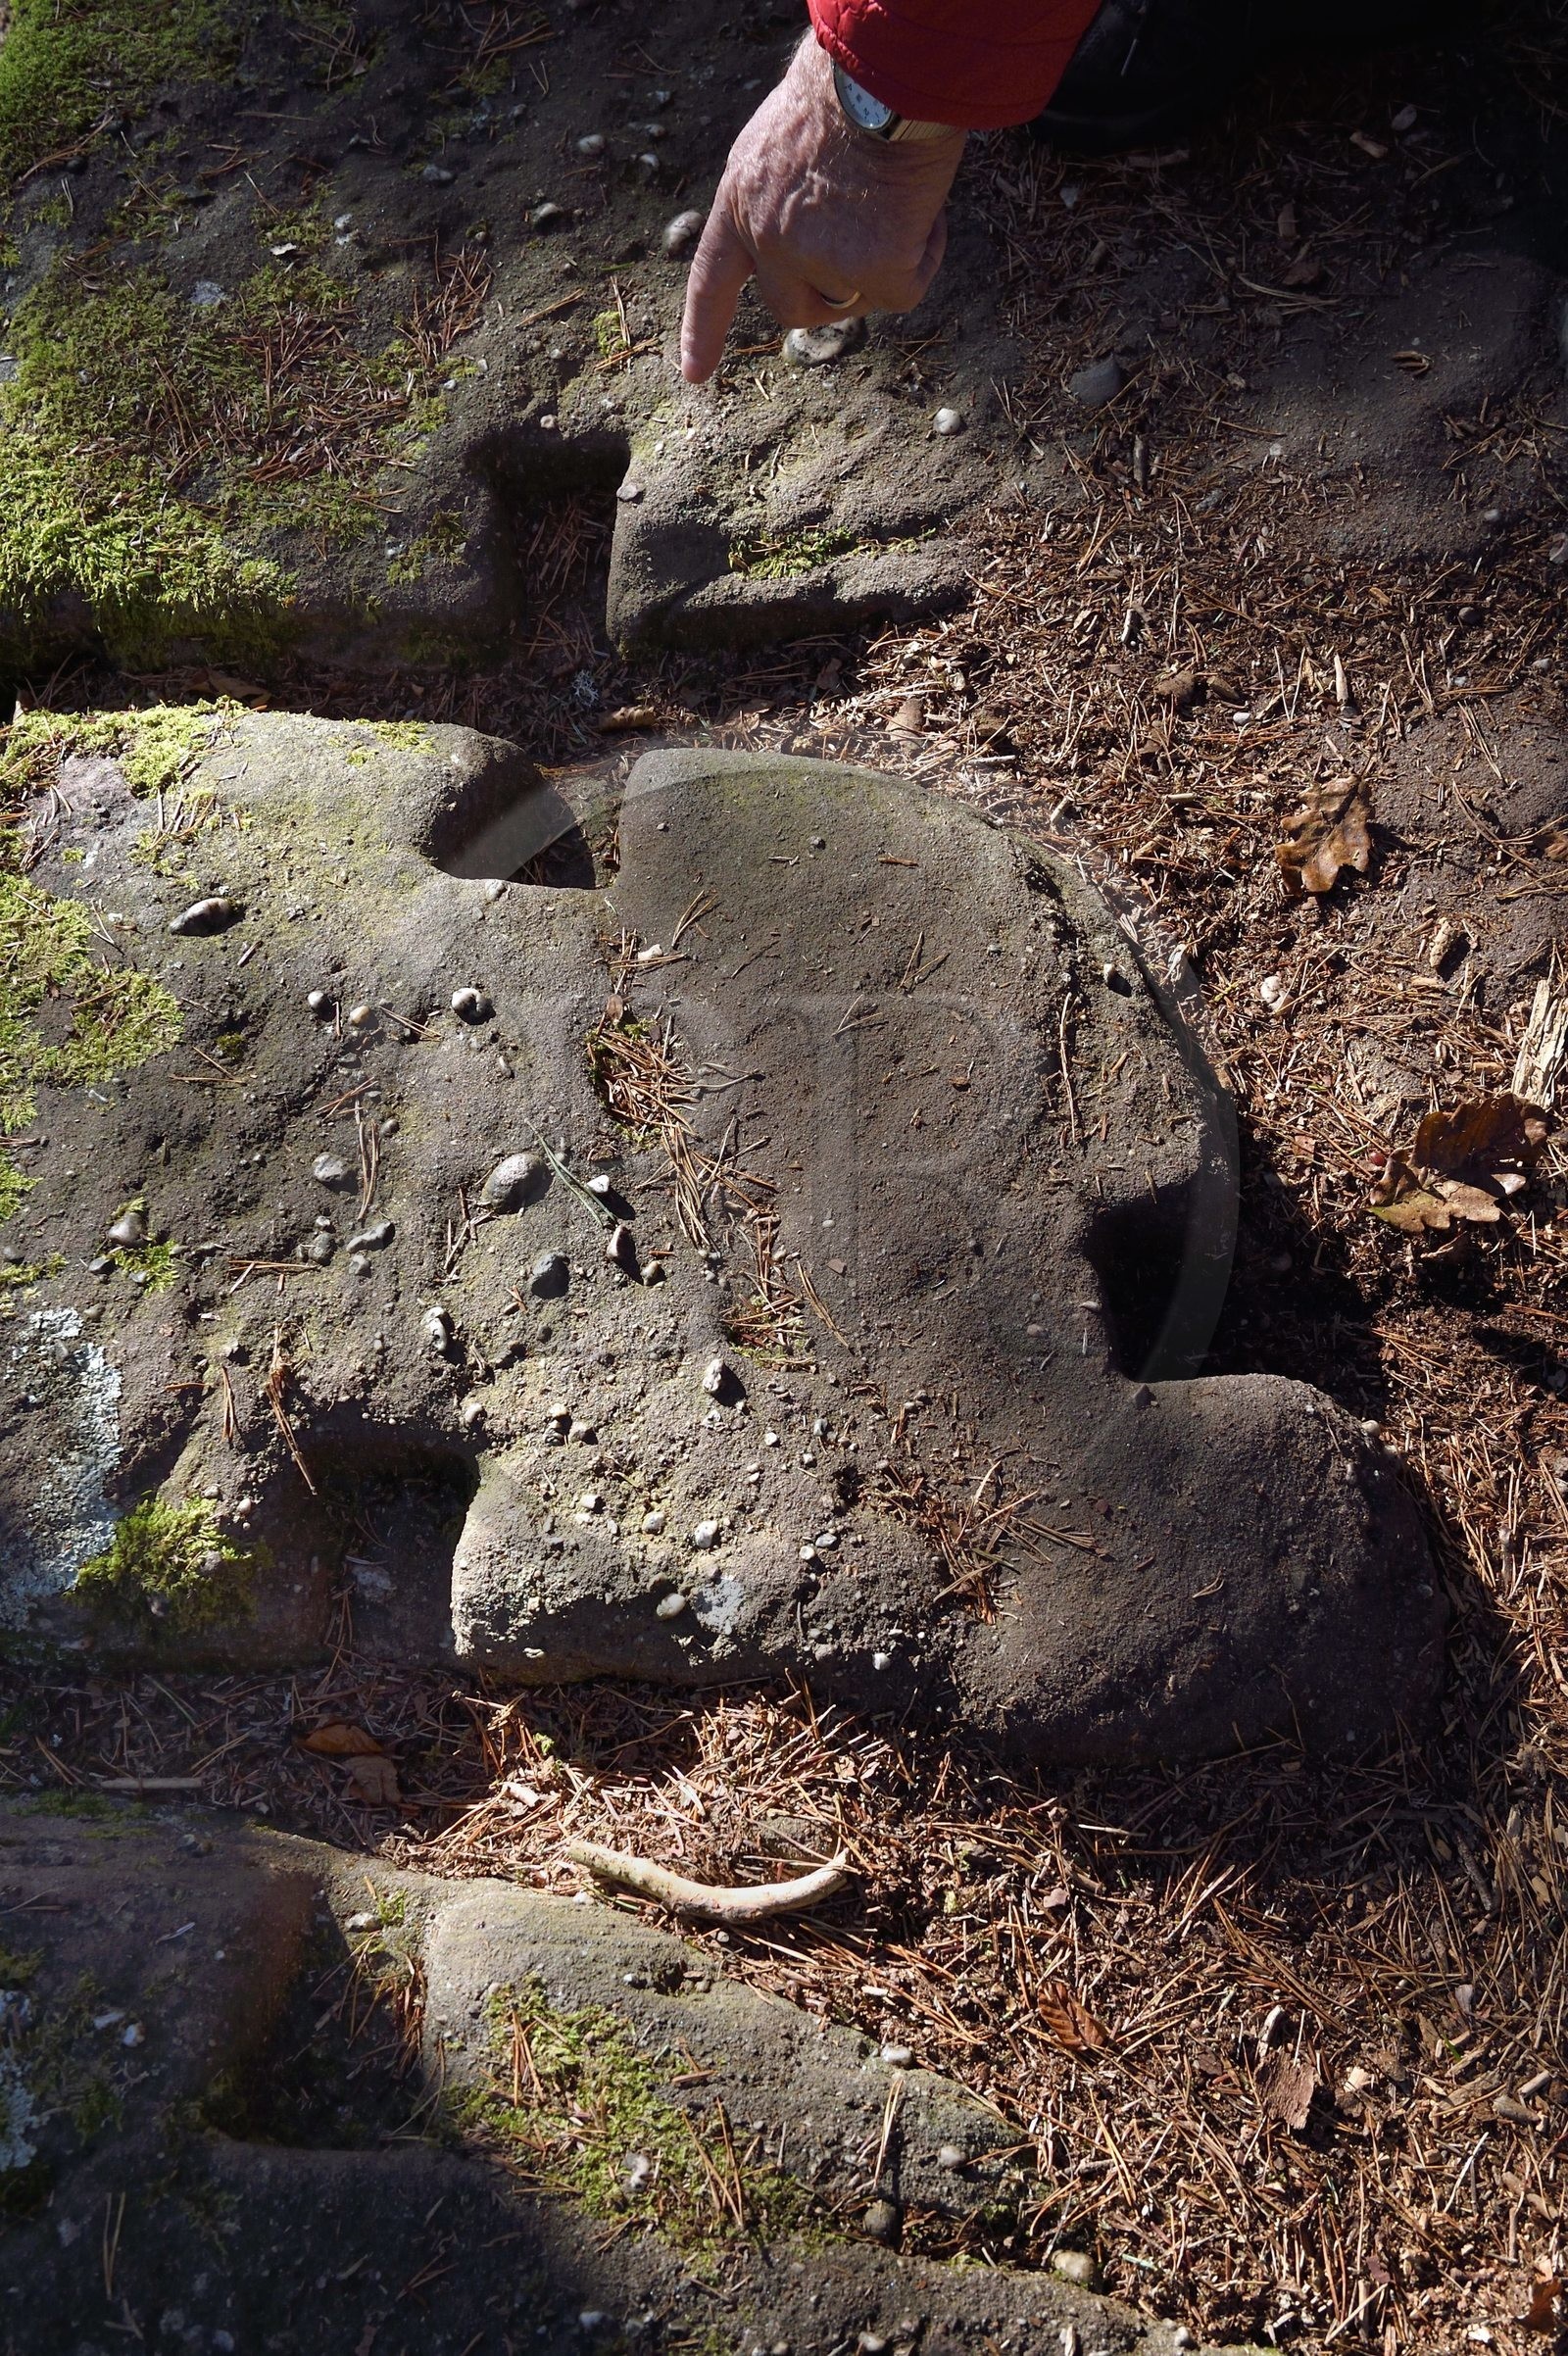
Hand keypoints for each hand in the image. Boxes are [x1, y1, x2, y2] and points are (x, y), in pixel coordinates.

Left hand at [680, 34, 965, 384]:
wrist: (884, 75)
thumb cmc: (845, 88)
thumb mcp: (786, 141)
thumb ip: (785, 198)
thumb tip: (824, 244)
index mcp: (740, 200)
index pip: (713, 277)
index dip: (704, 328)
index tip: (696, 374)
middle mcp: (767, 239)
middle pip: (794, 308)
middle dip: (830, 296)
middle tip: (869, 255)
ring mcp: (816, 261)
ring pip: (855, 298)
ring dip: (883, 262)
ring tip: (896, 196)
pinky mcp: (870, 272)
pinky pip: (905, 290)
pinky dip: (922, 255)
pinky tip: (921, 209)